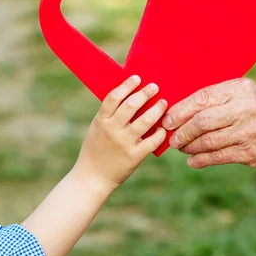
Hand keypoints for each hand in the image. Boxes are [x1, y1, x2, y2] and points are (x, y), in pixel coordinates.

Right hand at [75, 75, 166, 189]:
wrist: (92, 177)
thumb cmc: (95, 149)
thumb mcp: (96, 128)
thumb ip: (110, 114)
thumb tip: (131, 95)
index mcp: (101, 121)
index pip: (114, 97)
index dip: (127, 85)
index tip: (137, 78)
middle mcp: (112, 130)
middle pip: (131, 105)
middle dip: (145, 93)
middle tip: (155, 87)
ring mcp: (123, 143)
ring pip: (145, 121)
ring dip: (157, 110)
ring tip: (163, 103)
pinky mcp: (134, 157)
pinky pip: (152, 142)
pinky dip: (160, 133)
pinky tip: (163, 128)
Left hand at [162, 78, 255, 168]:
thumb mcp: (245, 91)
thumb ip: (218, 97)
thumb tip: (180, 110)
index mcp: (239, 89)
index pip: (202, 98)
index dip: (180, 111)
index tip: (167, 119)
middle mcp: (244, 109)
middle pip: (202, 122)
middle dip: (182, 131)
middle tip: (172, 137)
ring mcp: (249, 133)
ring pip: (208, 142)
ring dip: (189, 147)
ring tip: (181, 147)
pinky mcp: (252, 153)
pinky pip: (220, 157)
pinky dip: (201, 160)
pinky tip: (192, 160)